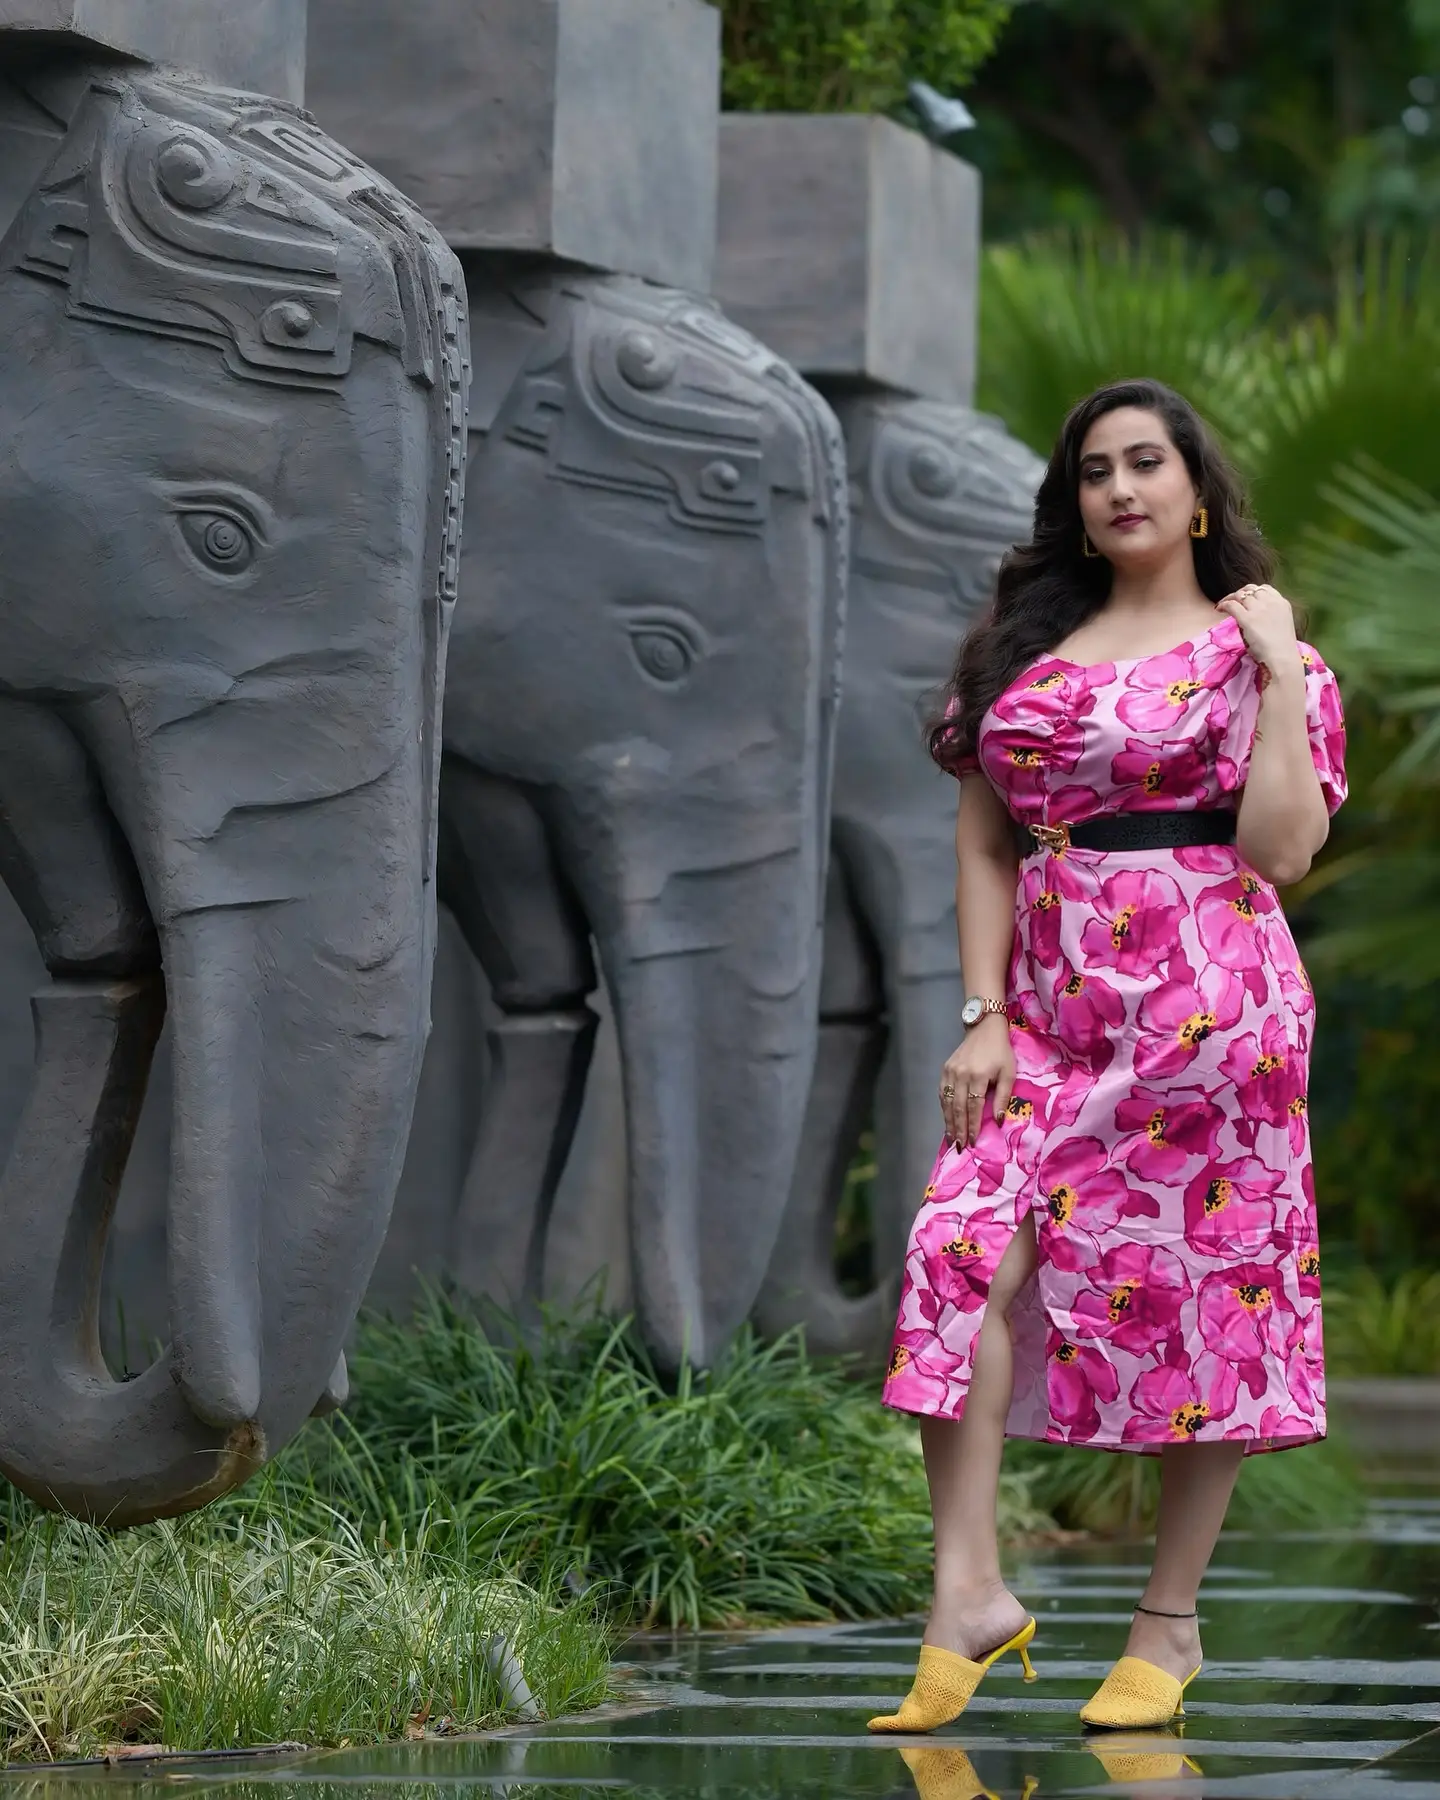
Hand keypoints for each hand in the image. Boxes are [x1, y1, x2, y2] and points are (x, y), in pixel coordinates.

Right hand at [939, 1014, 1014, 1147]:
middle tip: (959, 1147)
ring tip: (951, 1138)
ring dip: (948, 1122)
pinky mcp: (945, 1069)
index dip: (973, 1126)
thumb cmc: (1001, 1052)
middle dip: (958, 1129)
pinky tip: (947, 1119)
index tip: (973, 1142)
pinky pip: (942, 1093)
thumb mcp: (1009, 1072)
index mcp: (978, 1075)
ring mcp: (950, 1071)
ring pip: (947, 1102)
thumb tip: (998, 1120)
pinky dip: (944, 1108)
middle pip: (957, 1107)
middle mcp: (961, 1074)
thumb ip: (1003, 1097)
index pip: (973, 1106)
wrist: (984, 1028)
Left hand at [1217, 583, 1300, 682]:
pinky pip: (1232, 605)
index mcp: (1282, 604)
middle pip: (1251, 590)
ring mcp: (1259, 610)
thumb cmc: (1281, 649)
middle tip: (1231, 601)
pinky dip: (1223, 604)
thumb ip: (1270, 615)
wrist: (1282, 659)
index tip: (1245, 599)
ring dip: (1229, 598)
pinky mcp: (1248, 619)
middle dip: (1240, 594)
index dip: (1253, 592)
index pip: (1265, 589)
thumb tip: (1253, 614)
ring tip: (1222, 605)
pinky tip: (1218, 609)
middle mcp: (1271, 603)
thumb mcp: (1280, 625)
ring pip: (1240, 595)